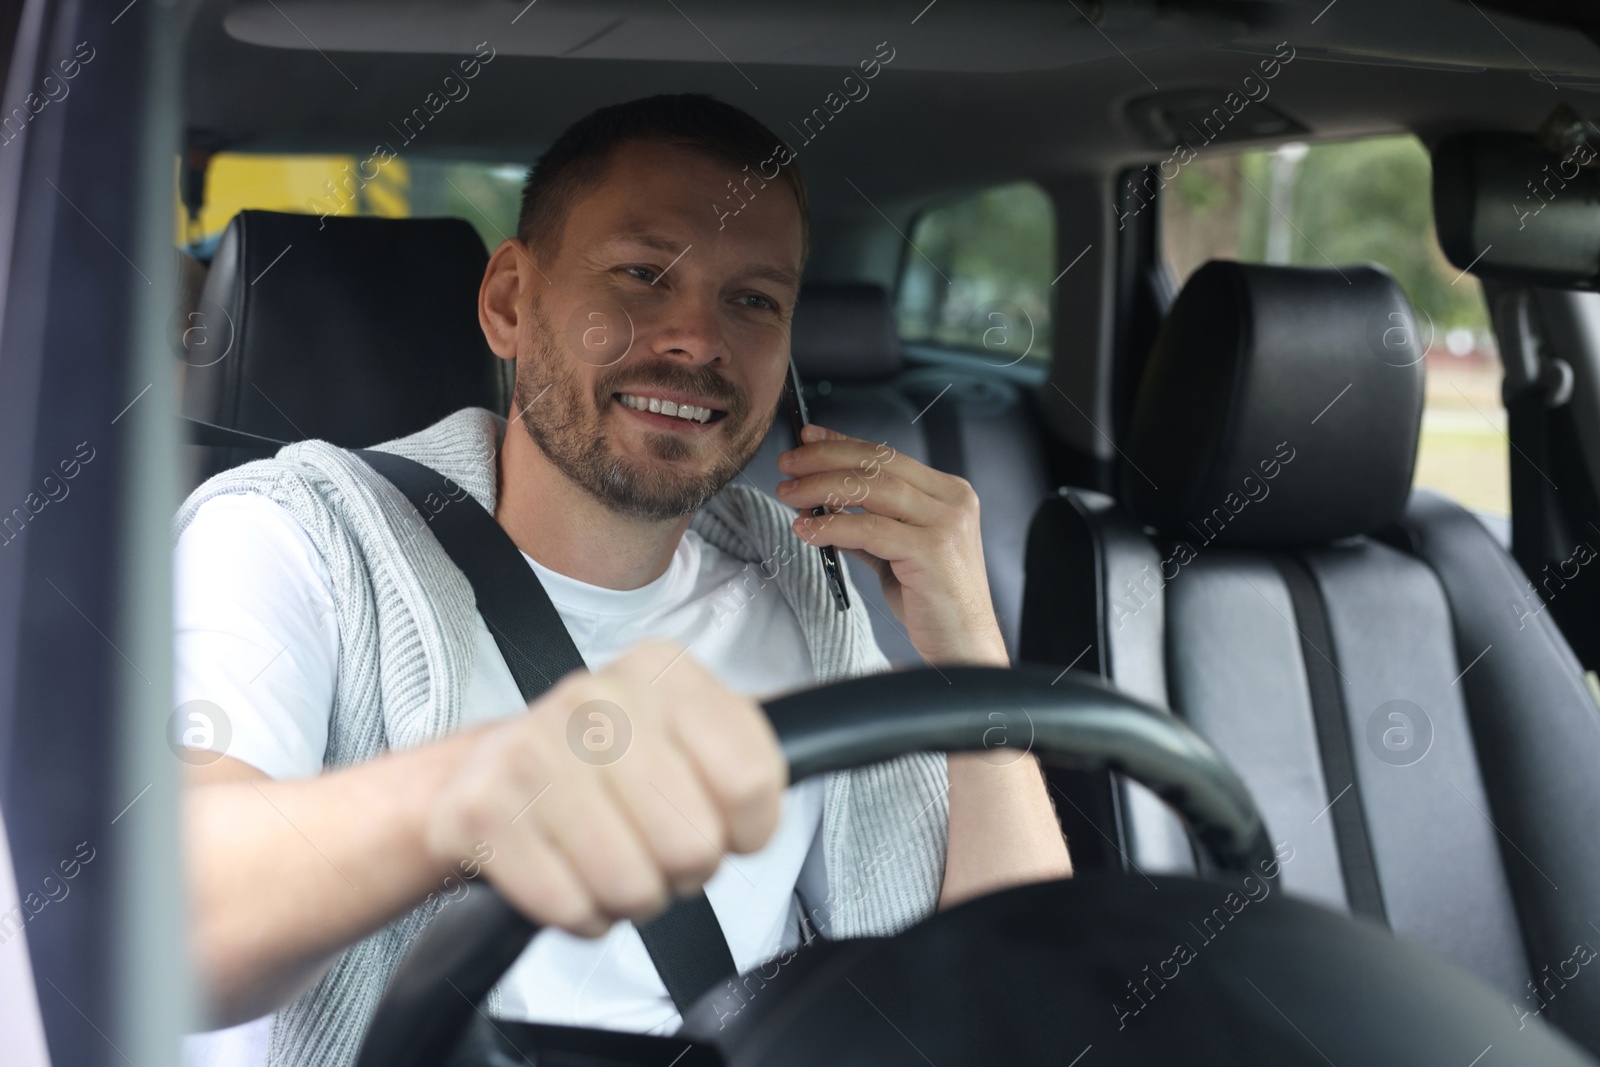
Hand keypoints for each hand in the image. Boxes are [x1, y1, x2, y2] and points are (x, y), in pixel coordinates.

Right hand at [424, 639, 786, 935]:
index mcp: (660, 672)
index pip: (752, 777)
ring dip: (628, 897)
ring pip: (633, 884)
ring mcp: (533, 750)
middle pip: (694, 842)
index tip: (723, 825)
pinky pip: (570, 908)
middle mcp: (595, 698)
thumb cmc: (600, 768)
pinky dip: (578, 914)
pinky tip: (565, 873)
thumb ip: (747, 749)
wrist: (479, 776)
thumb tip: (825, 743)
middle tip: (652, 846)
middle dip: (681, 870)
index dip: (747, 829)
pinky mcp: (483, 810)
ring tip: (607, 860)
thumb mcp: (680, 734)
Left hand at [776, 423, 1007, 666]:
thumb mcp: (896, 554)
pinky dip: (832, 526)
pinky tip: (806, 529)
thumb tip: (823, 503)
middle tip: (787, 464)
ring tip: (788, 494)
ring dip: (822, 487)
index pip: (888, 456)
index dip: (843, 443)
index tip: (807, 437)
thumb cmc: (932, 602)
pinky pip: (870, 529)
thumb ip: (868, 526)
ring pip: (872, 489)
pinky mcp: (932, 551)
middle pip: (878, 464)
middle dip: (825, 459)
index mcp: (949, 493)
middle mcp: (953, 500)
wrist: (964, 647)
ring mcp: (947, 524)